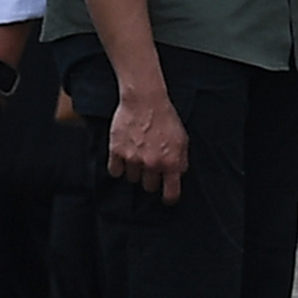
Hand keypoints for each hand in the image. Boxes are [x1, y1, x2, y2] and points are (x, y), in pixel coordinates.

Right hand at [104, 80, 191, 203]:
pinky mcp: (116, 152)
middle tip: (151, 165)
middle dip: (151, 178)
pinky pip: (115, 171)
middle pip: (149, 187)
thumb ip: (181, 160)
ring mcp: (133, 159)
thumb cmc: (166, 118)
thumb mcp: (182, 139)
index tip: (167, 197)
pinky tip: (124, 156)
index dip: (169, 197)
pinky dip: (118, 166)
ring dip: (135, 170)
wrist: (145, 100)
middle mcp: (152, 164)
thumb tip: (177, 176)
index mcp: (171, 162)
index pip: (171, 193)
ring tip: (138, 154)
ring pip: (132, 179)